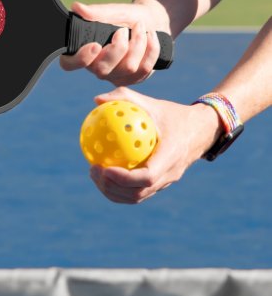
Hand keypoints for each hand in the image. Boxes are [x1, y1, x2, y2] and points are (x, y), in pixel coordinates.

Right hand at [60, 0, 169, 85]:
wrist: (151, 21)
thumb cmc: (126, 17)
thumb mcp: (113, 11)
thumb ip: (96, 12)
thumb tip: (76, 7)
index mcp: (84, 51)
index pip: (69, 64)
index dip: (80, 59)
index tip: (95, 45)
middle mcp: (96, 68)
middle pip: (102, 70)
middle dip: (118, 48)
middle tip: (123, 30)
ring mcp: (115, 76)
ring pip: (127, 68)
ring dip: (138, 43)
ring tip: (140, 27)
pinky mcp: (133, 79)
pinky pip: (144, 69)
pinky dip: (151, 49)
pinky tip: (151, 36)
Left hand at [88, 87, 222, 203]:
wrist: (201, 130)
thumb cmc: (173, 114)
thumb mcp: (152, 103)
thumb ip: (125, 98)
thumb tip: (97, 100)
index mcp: (171, 156)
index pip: (147, 177)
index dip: (124, 178)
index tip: (104, 168)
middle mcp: (170, 174)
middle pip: (138, 193)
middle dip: (112, 187)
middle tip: (93, 170)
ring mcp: (166, 182)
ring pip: (137, 197)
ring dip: (113, 191)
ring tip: (95, 174)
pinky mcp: (161, 184)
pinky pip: (138, 192)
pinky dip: (119, 189)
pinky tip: (104, 173)